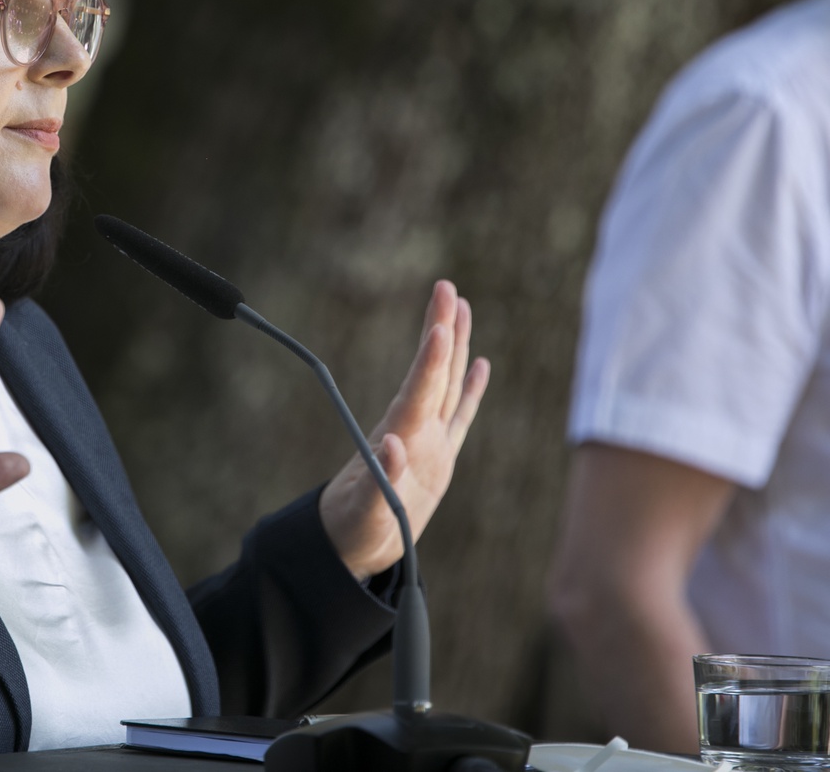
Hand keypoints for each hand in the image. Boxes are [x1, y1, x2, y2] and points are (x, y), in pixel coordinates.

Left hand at [318, 280, 488, 580]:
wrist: (351, 545)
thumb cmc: (353, 529)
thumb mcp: (365, 511)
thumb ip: (381, 480)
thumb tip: (395, 444)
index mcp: (399, 439)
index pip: (418, 391)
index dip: (430, 360)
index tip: (438, 325)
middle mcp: (414, 430)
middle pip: (433, 373)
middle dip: (440, 330)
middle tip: (447, 288)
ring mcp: (428, 440)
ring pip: (447, 384)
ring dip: (455, 347)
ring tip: (462, 306)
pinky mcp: (438, 456)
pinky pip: (459, 416)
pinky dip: (470, 390)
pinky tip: (480, 364)